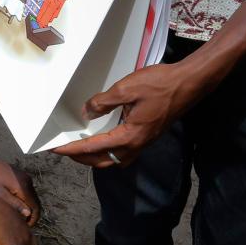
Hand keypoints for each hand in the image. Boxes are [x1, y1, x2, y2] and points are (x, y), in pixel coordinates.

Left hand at [0, 151, 38, 224]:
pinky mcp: (21, 175)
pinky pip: (27, 190)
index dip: (33, 219)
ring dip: (28, 207)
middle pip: (35, 202)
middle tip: (24, 225)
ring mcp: (25, 177)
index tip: (27, 227)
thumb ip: (15, 204)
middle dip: (32, 214)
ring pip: (32, 196)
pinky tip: (17, 205)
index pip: (35, 207)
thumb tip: (28, 214)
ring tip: (20, 217)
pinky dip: (25, 199)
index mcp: (24, 186)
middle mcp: (28, 181)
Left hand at [53, 61, 208, 168]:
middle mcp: (137, 145)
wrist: (189, 83)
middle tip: (65, 150)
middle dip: (82, 159)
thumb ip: (103, 102)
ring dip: (96, 158)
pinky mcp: (149, 137)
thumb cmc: (160, 84)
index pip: (93, 147)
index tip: (56, 149)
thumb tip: (86, 113)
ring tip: (81, 149)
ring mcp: (144, 142)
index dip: (72, 149)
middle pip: (103, 161)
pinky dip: (109, 152)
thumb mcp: (126, 88)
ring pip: (115, 160)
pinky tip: (103, 141)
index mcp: (129, 136)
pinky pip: (125, 153)